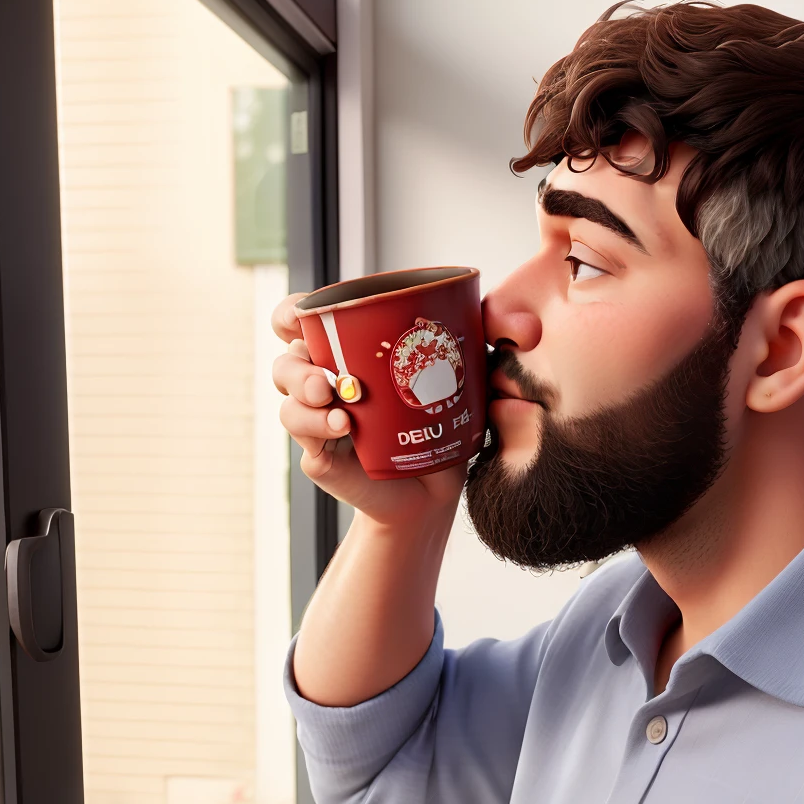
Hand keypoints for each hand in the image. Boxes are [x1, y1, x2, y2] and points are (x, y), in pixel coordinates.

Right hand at [272, 295, 467, 528]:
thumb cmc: (442, 426)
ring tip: (333, 400)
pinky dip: (316, 426)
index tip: (301, 316)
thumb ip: (480, 344)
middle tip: (327, 378)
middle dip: (297, 363)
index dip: (291, 314)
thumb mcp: (462, 378)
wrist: (437, 489)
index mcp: (346, 355)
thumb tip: (515, 322)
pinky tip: (343, 427)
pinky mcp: (321, 455)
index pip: (302, 323)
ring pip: (287, 396)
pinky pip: (302, 434)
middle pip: (287, 359)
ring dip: (303, 393)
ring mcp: (319, 420)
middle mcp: (326, 384)